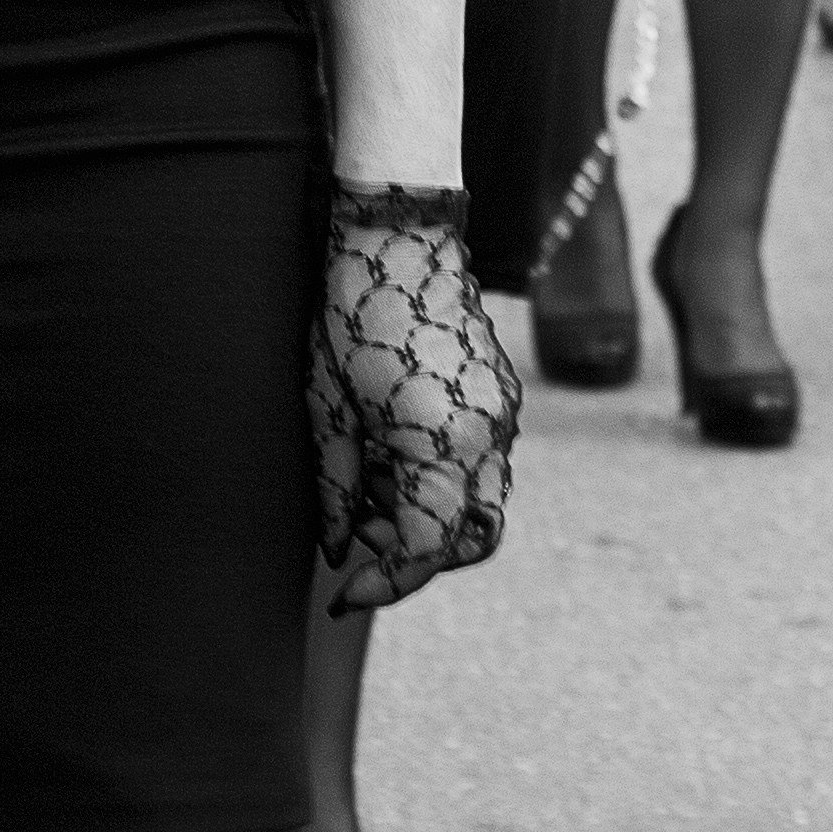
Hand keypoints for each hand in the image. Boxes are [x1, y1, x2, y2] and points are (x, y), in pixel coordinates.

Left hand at [308, 180, 518, 611]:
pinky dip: (443, 480)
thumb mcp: (327, 408)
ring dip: (430, 515)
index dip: (386, 581)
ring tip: (369, 480)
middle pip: (473, 539)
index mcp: (445, 442)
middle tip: (361, 534)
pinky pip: (485, 463)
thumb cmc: (351, 315)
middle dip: (419, 555)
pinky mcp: (504, 395)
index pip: (428, 548)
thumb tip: (340, 550)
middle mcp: (489, 435)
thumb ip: (337, 488)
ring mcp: (504, 413)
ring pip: (483, 503)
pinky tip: (392, 449)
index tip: (343, 594)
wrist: (399, 237)